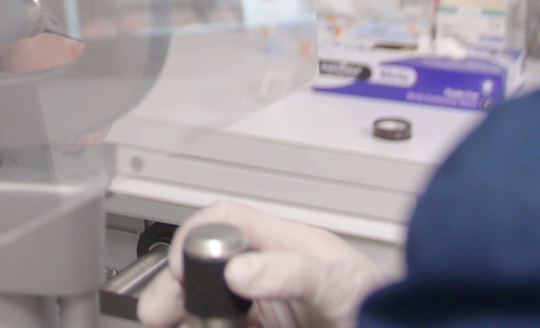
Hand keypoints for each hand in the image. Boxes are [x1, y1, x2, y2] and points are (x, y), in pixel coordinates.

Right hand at [136, 203, 388, 327]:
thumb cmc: (382, 305)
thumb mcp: (339, 281)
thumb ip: (292, 271)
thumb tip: (239, 268)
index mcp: (282, 244)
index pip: (224, 223)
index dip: (195, 237)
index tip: (180, 268)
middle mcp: (266, 272)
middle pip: (203, 267)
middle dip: (174, 286)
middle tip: (156, 313)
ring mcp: (262, 307)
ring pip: (207, 304)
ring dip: (185, 313)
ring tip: (173, 323)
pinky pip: (221, 326)